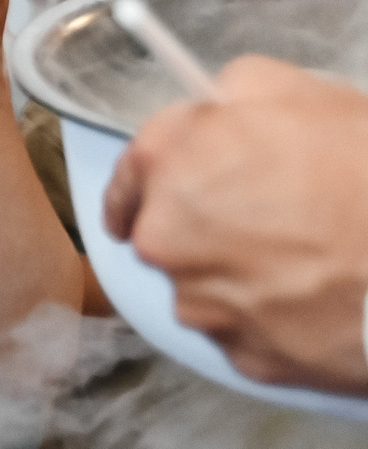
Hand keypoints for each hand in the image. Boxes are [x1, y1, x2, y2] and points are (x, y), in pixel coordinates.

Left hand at [104, 55, 367, 395]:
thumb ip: (240, 93)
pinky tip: (315, 299)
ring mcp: (199, 304)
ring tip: (308, 260)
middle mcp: (165, 239)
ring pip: (201, 285)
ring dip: (238, 273)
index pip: (132, 169)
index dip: (153, 175)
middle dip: (205, 224)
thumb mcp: (309, 96)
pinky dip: (269, 317)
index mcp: (171, 165)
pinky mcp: (240, 355)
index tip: (159, 188)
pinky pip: (242, 331)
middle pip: (164, 231)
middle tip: (273, 219)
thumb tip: (215, 103)